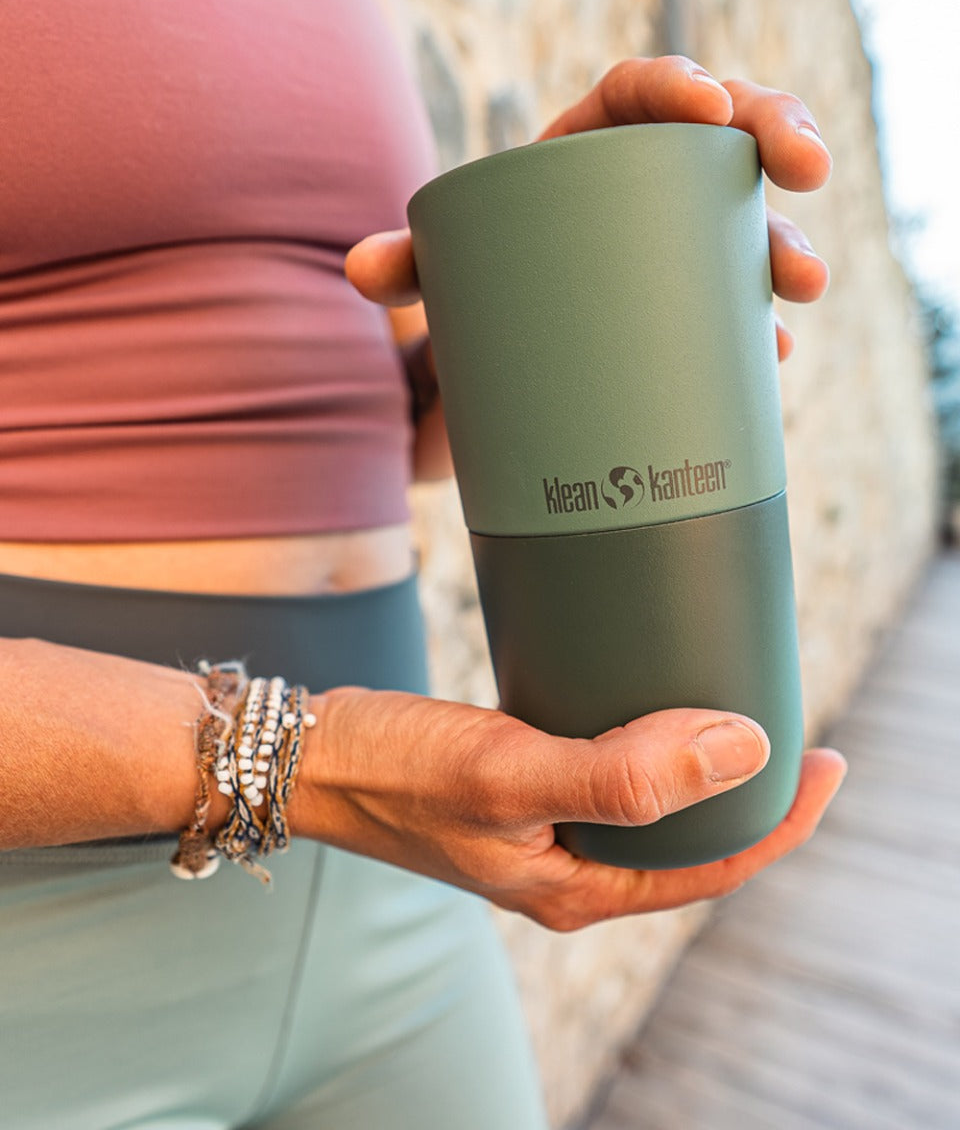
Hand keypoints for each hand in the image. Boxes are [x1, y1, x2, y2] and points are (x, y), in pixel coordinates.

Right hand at [289, 687, 845, 930]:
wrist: (309, 757)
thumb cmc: (395, 769)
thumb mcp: (510, 772)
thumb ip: (624, 773)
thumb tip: (743, 748)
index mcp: (574, 889)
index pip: (711, 867)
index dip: (778, 821)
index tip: (825, 760)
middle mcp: (564, 872)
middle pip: (686, 844)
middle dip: (748, 798)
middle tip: (791, 729)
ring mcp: (539, 836)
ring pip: (646, 811)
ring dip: (696, 774)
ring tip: (733, 716)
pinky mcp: (517, 794)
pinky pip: (605, 780)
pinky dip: (641, 749)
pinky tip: (646, 707)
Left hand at [345, 54, 832, 362]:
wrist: (482, 360)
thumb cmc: (466, 289)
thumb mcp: (440, 274)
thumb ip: (406, 266)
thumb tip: (360, 270)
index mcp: (580, 151)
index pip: (638, 94)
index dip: (682, 87)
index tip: (713, 108)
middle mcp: (636, 193)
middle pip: (718, 144)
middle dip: (777, 140)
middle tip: (809, 172)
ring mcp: (668, 253)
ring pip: (744, 224)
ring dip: (785, 243)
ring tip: (805, 284)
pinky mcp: (681, 314)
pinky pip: (734, 306)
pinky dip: (757, 328)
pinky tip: (776, 354)